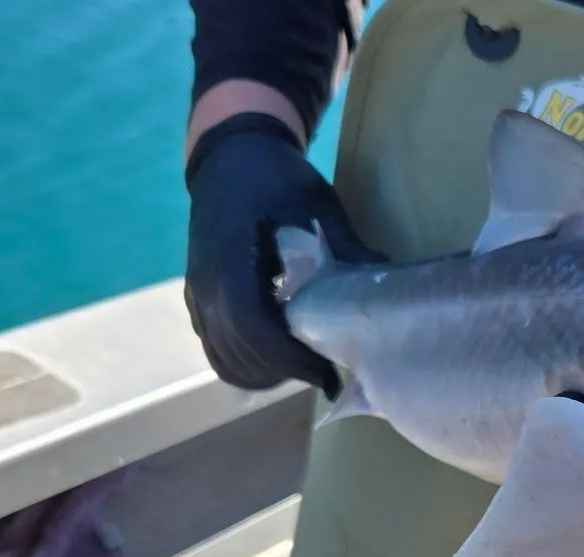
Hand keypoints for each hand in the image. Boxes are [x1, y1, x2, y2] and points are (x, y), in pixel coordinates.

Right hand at [184, 113, 382, 396]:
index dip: (289, 358)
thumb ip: (345, 245)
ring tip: (304, 365)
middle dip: (286, 370)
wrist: (231, 156)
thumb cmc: (275, 176)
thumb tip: (385, 275)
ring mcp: (197, 294)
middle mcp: (206, 282)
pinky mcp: (198, 301)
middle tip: (325, 370)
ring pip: (226, 360)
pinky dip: (248, 365)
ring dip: (267, 373)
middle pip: (241, 353)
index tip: (327, 372)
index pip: (252, 326)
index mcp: (230, 256)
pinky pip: (217, 351)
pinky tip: (280, 357)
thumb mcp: (315, 201)